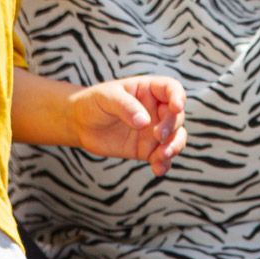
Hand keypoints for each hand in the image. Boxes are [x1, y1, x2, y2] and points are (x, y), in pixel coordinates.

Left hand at [66, 75, 186, 176]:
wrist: (80, 124)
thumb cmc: (94, 102)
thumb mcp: (107, 98)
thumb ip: (126, 107)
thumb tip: (145, 122)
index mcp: (149, 90)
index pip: (172, 89)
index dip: (178, 96)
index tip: (176, 107)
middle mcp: (156, 110)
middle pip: (176, 116)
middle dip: (171, 127)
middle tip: (157, 136)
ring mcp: (153, 131)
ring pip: (176, 137)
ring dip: (174, 147)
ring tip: (162, 156)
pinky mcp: (147, 150)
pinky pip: (162, 157)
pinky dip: (164, 164)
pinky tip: (158, 170)